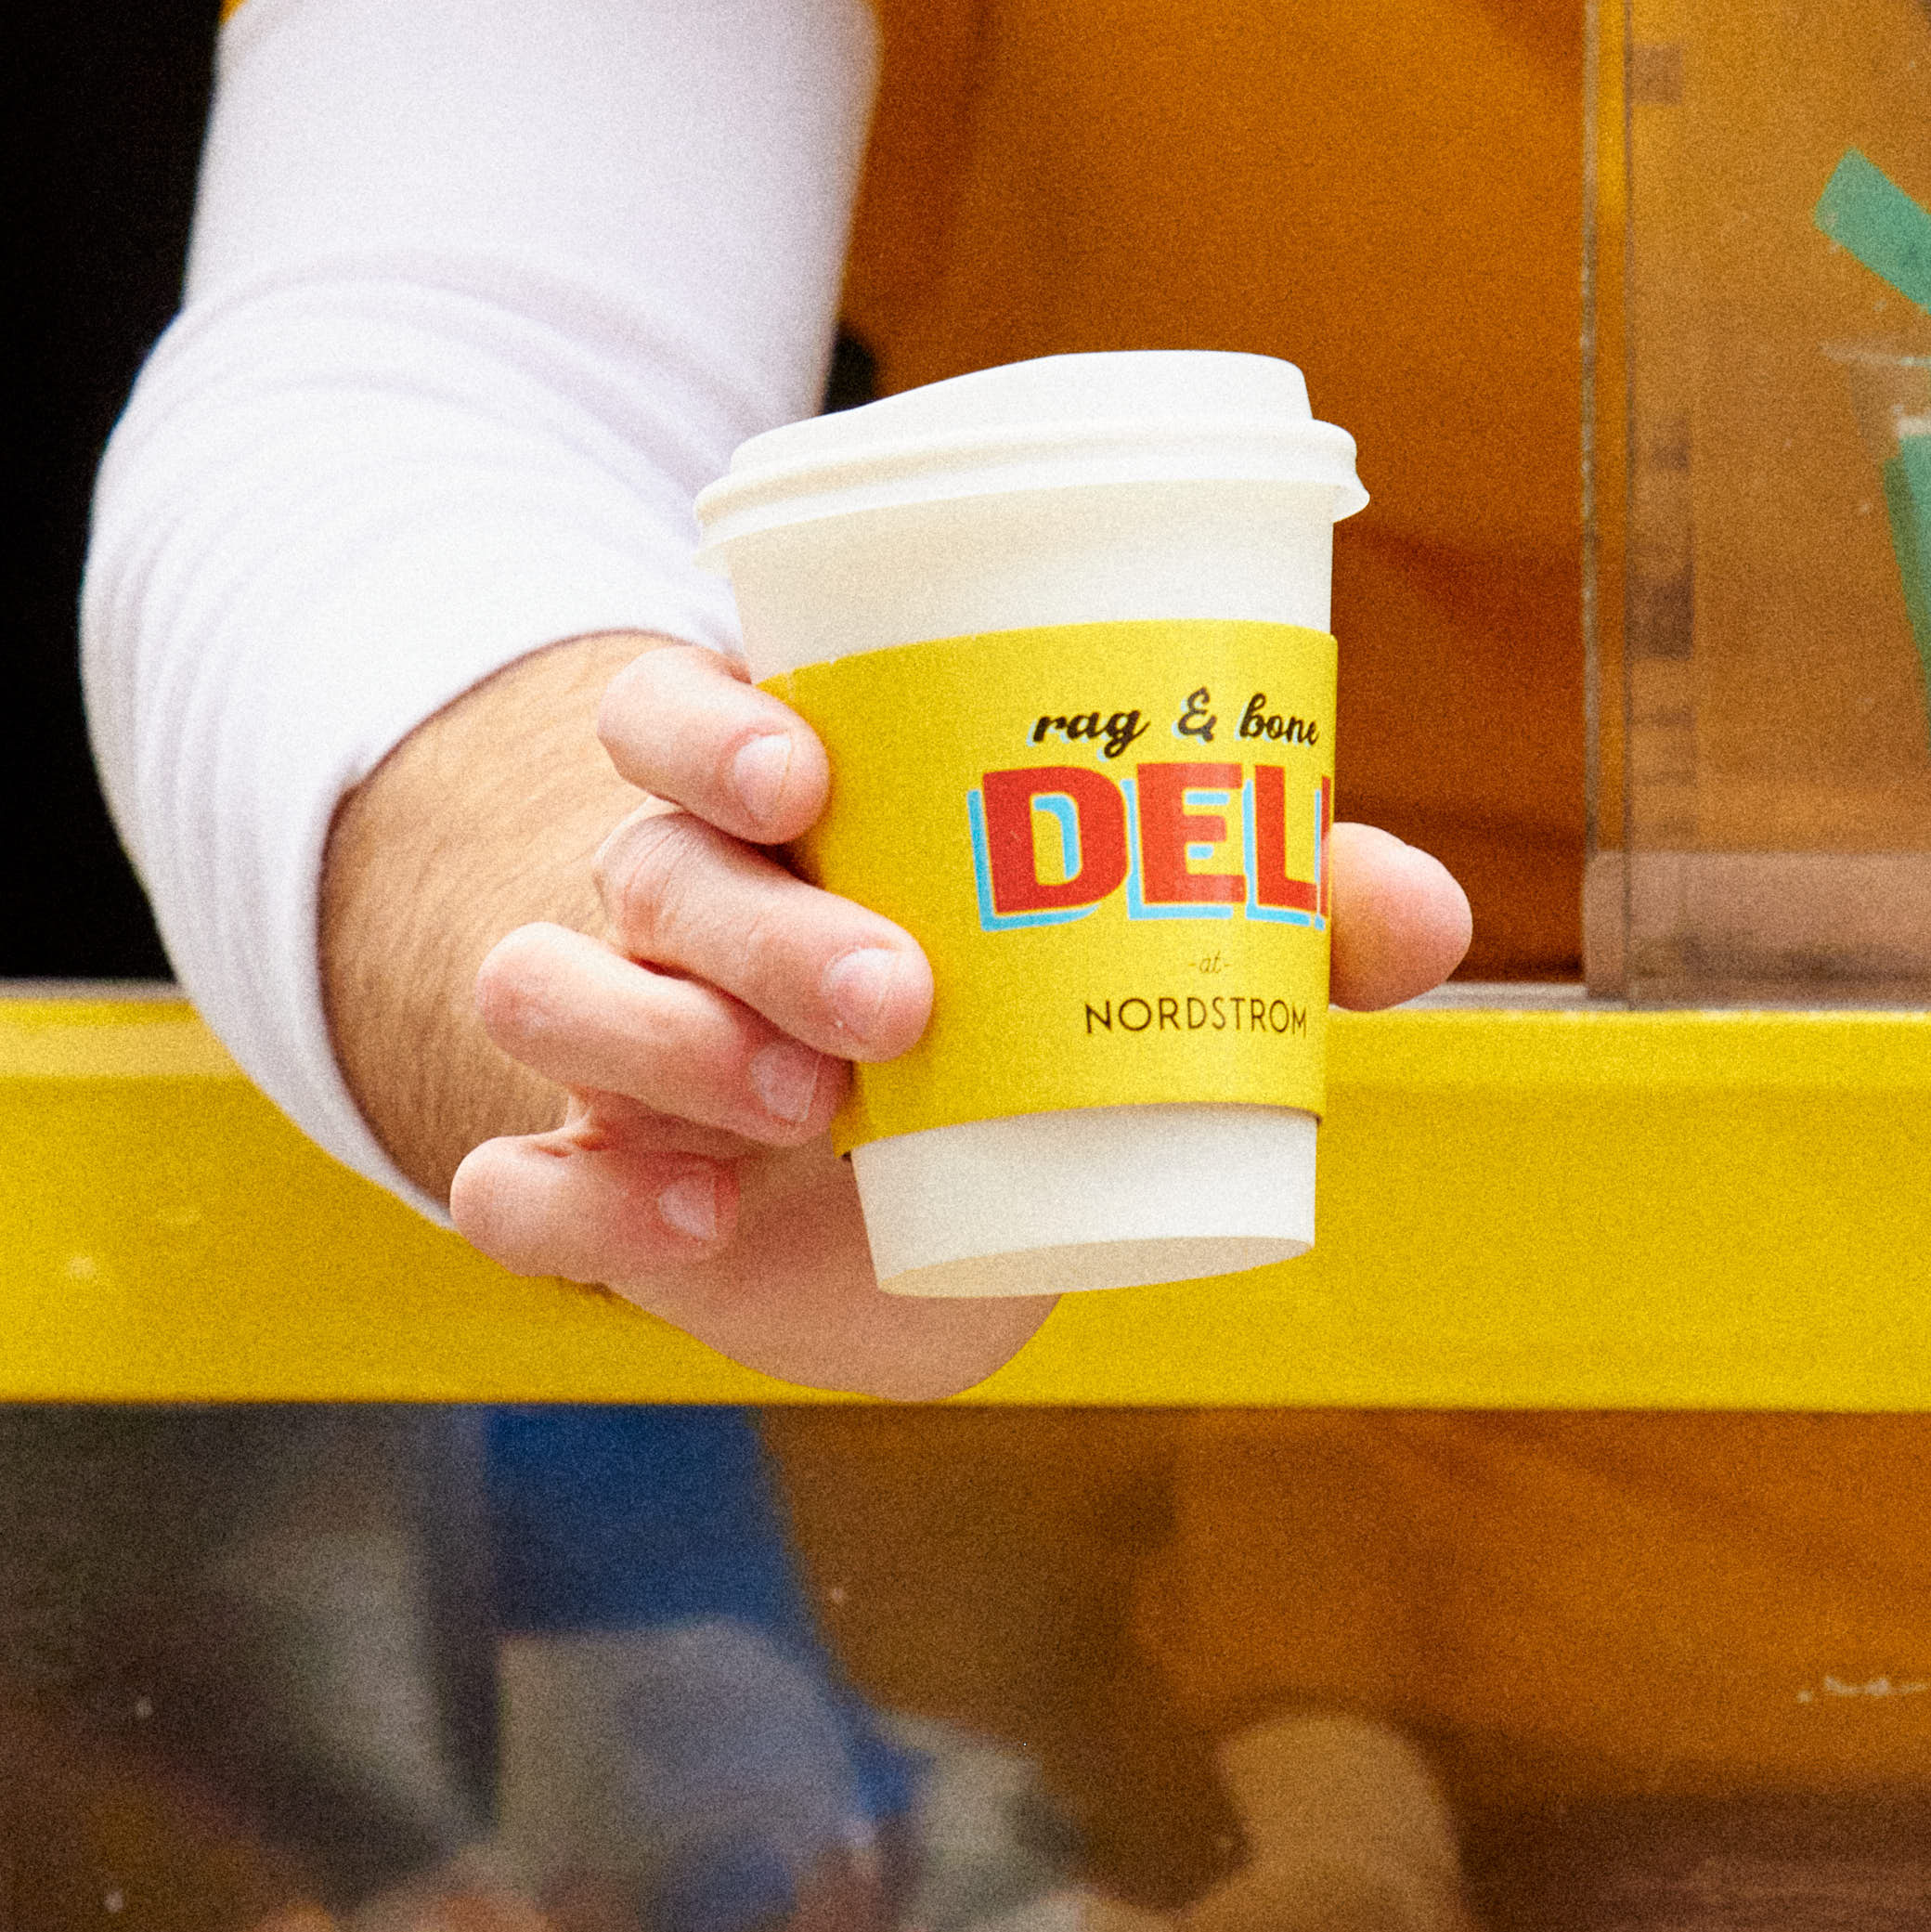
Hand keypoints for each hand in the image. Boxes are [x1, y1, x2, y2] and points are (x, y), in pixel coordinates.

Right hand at [433, 640, 1474, 1393]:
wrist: (897, 1217)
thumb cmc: (1010, 1015)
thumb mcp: (1122, 954)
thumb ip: (1266, 916)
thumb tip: (1425, 911)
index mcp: (773, 805)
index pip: (676, 707)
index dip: (714, 723)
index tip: (809, 770)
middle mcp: (668, 903)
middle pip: (649, 862)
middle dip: (764, 926)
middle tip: (898, 1002)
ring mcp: (612, 1044)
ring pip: (547, 988)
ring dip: (660, 1045)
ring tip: (802, 1114)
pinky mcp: (591, 1186)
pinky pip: (505, 1179)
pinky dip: (564, 1195)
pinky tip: (669, 1223)